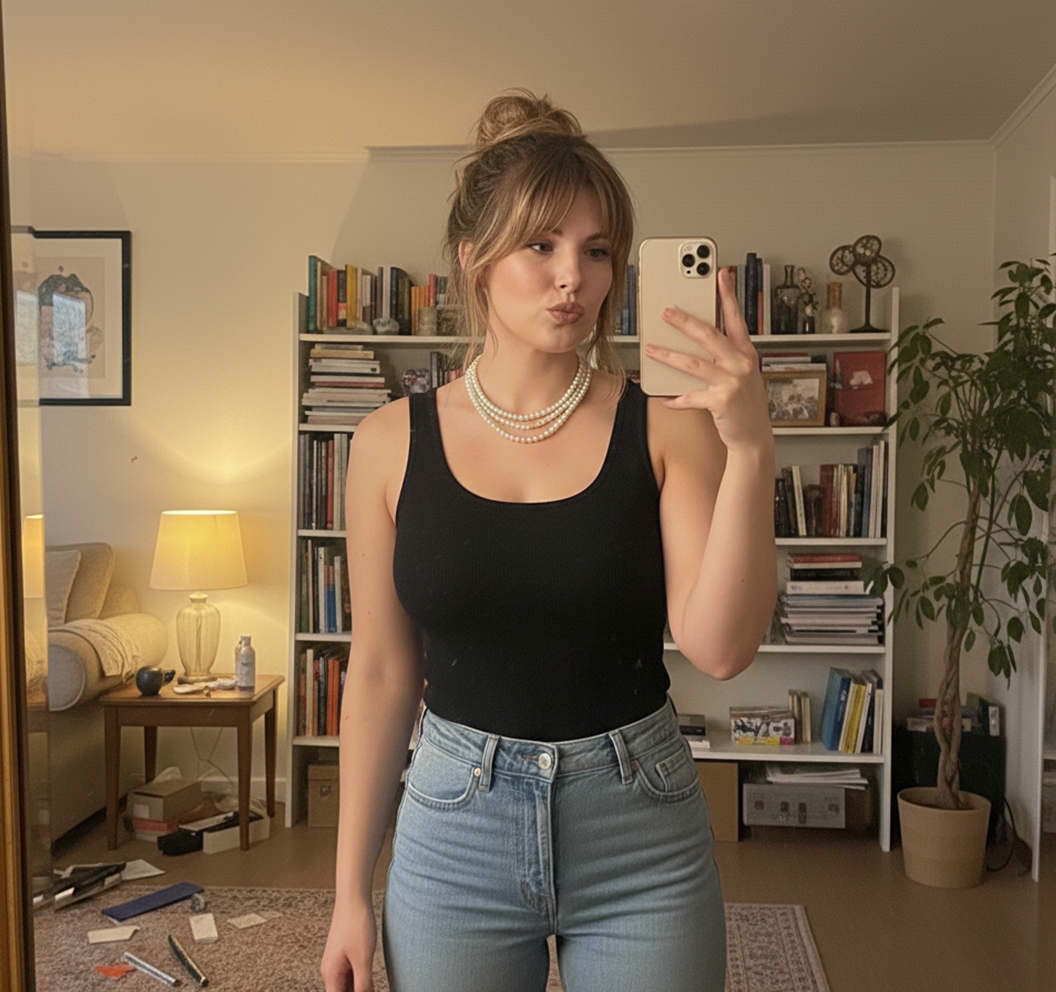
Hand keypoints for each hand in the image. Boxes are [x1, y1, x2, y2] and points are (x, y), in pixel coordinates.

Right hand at [321, 897, 377, 991]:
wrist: (353, 898)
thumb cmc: (356, 925)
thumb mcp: (362, 960)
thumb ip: (363, 985)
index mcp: (331, 975)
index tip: (367, 991)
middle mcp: (331, 971)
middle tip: (371, 989)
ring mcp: (338, 962)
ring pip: (347, 986)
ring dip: (358, 989)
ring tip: (372, 987)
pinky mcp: (345, 954)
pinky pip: (351, 975)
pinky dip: (360, 981)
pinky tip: (371, 982)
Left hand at [643, 266, 771, 451]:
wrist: (754, 436)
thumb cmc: (744, 402)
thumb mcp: (740, 372)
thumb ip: (722, 354)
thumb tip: (693, 337)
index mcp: (746, 352)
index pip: (736, 317)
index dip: (728, 294)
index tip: (721, 273)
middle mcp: (741, 363)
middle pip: (710, 335)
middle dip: (685, 321)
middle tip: (666, 311)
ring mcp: (732, 382)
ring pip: (693, 364)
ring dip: (668, 355)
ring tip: (650, 348)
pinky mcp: (721, 402)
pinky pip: (690, 397)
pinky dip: (673, 397)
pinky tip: (660, 395)